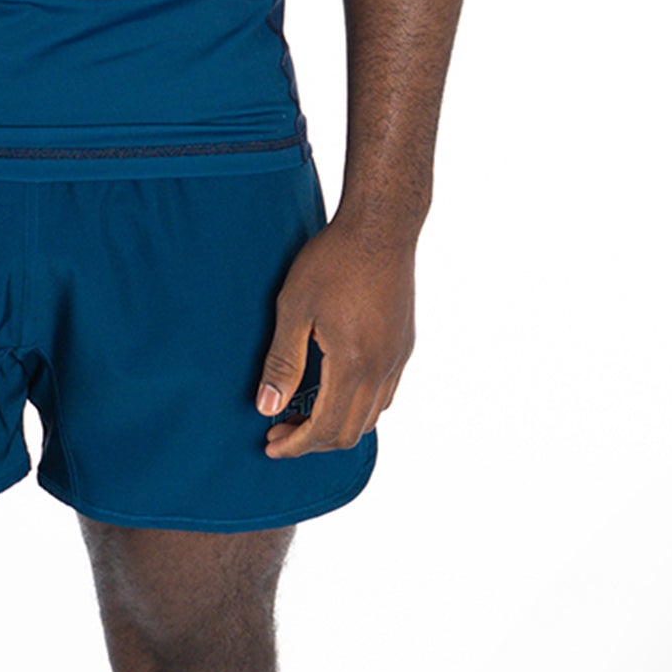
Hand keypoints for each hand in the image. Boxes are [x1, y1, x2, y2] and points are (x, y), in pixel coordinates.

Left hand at [254, 217, 415, 457]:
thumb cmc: (333, 260)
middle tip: (279, 430)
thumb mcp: (293, 309)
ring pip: (370, 418)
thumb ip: (282, 362)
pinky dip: (357, 408)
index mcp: (353, 364)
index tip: (270, 445)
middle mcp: (382, 368)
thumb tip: (267, 408)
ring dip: (335, 427)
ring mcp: (398, 358)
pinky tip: (334, 393)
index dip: (295, 446)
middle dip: (311, 442)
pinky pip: (384, 395)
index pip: (324, 429)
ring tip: (302, 415)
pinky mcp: (404, 345)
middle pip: (349, 433)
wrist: (382, 225)